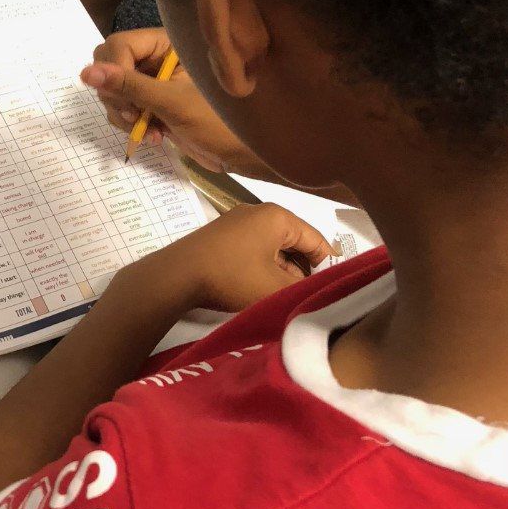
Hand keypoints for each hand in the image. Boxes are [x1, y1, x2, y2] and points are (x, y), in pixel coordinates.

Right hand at [80, 28, 249, 171]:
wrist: (239, 154)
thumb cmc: (216, 122)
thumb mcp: (170, 102)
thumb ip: (128, 86)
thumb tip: (86, 73)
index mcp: (167, 43)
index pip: (119, 45)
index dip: (115, 72)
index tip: (127, 101)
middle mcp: (156, 56)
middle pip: (110, 66)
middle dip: (117, 96)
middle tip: (136, 116)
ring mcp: (152, 80)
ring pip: (112, 90)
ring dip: (124, 115)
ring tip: (149, 131)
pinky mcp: (150, 102)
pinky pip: (123, 108)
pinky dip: (131, 125)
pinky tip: (153, 137)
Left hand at [121, 204, 335, 314]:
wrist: (177, 275)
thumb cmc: (232, 277)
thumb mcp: (275, 288)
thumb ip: (303, 287)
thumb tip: (315, 287)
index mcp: (278, 217)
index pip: (316, 239)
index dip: (327, 266)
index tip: (330, 289)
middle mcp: (259, 212)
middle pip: (295, 242)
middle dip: (303, 269)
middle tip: (308, 296)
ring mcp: (238, 222)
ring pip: (275, 248)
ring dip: (283, 271)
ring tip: (286, 296)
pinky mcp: (224, 236)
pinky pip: (256, 249)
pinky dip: (264, 267)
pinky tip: (263, 288)